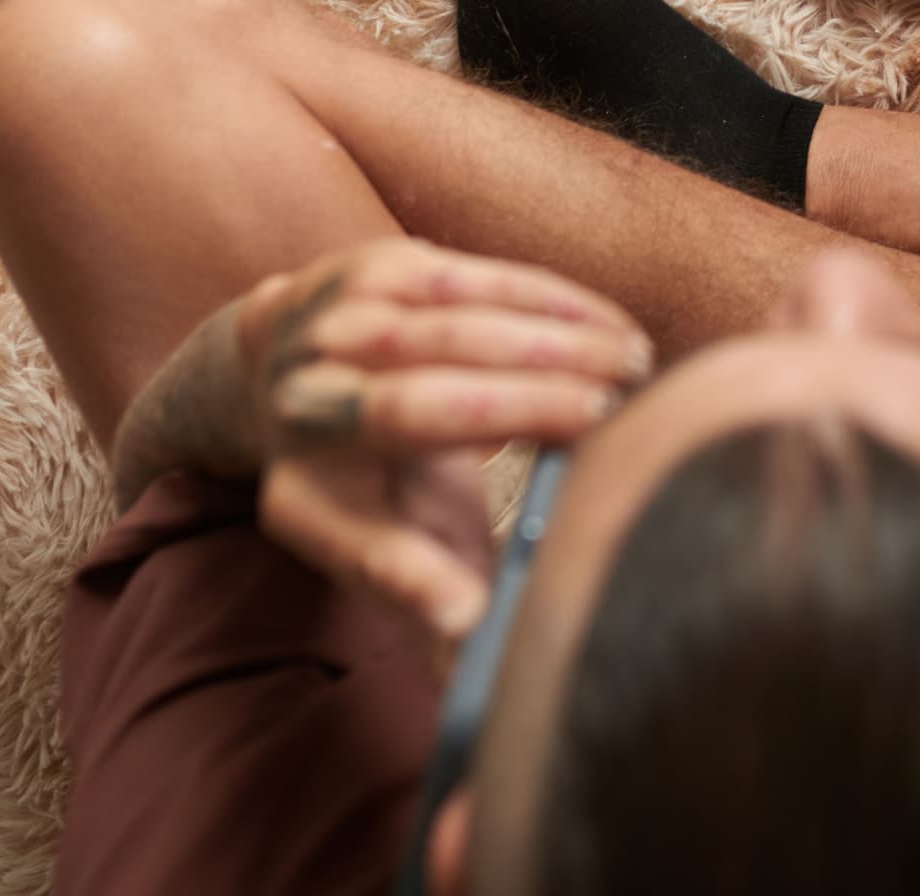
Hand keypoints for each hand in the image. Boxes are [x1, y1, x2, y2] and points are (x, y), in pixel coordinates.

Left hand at [236, 238, 650, 641]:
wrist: (285, 361)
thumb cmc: (360, 476)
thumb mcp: (377, 543)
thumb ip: (431, 590)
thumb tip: (476, 652)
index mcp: (307, 501)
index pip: (361, 544)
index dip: (414, 579)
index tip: (471, 616)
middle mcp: (304, 406)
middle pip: (425, 407)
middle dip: (532, 409)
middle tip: (620, 419)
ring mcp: (335, 326)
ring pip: (459, 329)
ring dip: (558, 344)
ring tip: (634, 366)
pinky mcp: (380, 267)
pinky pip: (477, 281)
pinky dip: (552, 302)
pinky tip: (608, 324)